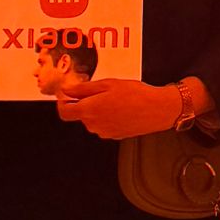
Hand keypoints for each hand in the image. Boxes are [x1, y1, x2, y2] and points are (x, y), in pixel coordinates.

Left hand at [56, 77, 179, 139]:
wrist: (158, 109)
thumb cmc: (136, 95)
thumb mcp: (107, 84)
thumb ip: (83, 89)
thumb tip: (67, 90)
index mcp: (89, 110)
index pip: (64, 112)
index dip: (62, 102)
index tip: (67, 93)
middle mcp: (94, 125)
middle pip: (80, 114)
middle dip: (85, 102)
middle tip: (100, 89)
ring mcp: (104, 132)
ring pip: (93, 119)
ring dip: (98, 108)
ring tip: (115, 97)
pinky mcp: (115, 135)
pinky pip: (104, 124)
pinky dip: (108, 115)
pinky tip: (122, 107)